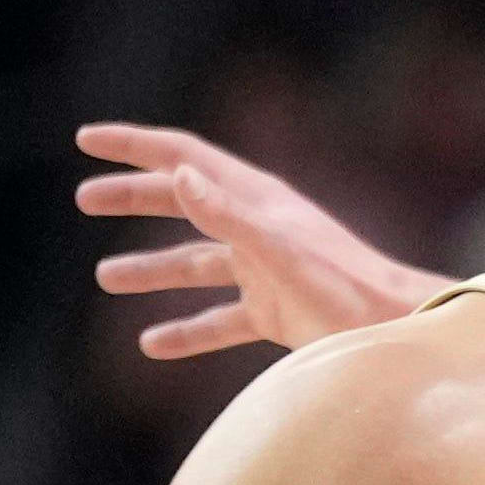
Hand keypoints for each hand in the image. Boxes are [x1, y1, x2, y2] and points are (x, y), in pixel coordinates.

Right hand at [74, 121, 442, 358]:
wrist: (400, 333)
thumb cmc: (347, 291)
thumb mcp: (280, 252)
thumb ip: (228, 216)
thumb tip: (179, 174)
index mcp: (257, 201)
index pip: (184, 157)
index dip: (134, 146)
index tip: (85, 140)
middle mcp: (258, 229)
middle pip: (183, 204)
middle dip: (133, 199)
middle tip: (84, 200)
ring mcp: (266, 272)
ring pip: (196, 266)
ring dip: (152, 270)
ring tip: (106, 277)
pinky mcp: (276, 314)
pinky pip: (220, 321)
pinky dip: (187, 331)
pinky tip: (152, 344)